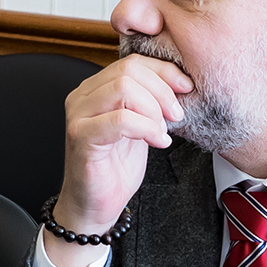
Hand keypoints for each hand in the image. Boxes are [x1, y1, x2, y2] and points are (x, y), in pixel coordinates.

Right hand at [50, 55, 193, 266]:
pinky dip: (147, 128)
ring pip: (124, 88)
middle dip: (162, 92)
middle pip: (128, 70)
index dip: (164, 72)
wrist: (97, 204)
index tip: (187, 89)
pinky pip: (121, 119)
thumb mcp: (140, 125)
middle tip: (176, 116)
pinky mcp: (81, 137)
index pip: (132, 62)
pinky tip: (157, 142)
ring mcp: (79, 116)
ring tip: (162, 131)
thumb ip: (148, 101)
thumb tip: (178, 82)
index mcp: (95, 89)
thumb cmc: (116, 167)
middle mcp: (82, 97)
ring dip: (154, 110)